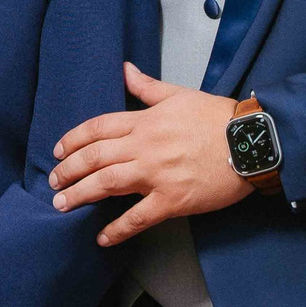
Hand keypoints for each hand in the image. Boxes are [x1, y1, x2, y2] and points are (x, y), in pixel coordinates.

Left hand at [50, 64, 252, 245]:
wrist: (251, 142)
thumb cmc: (218, 118)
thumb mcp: (179, 95)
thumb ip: (147, 87)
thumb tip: (125, 69)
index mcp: (145, 121)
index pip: (97, 128)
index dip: (73, 140)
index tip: (58, 151)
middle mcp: (145, 147)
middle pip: (95, 157)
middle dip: (69, 170)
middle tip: (53, 182)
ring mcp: (157, 174)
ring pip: (107, 184)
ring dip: (80, 195)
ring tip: (62, 204)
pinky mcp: (173, 200)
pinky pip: (138, 217)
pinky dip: (117, 229)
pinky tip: (102, 237)